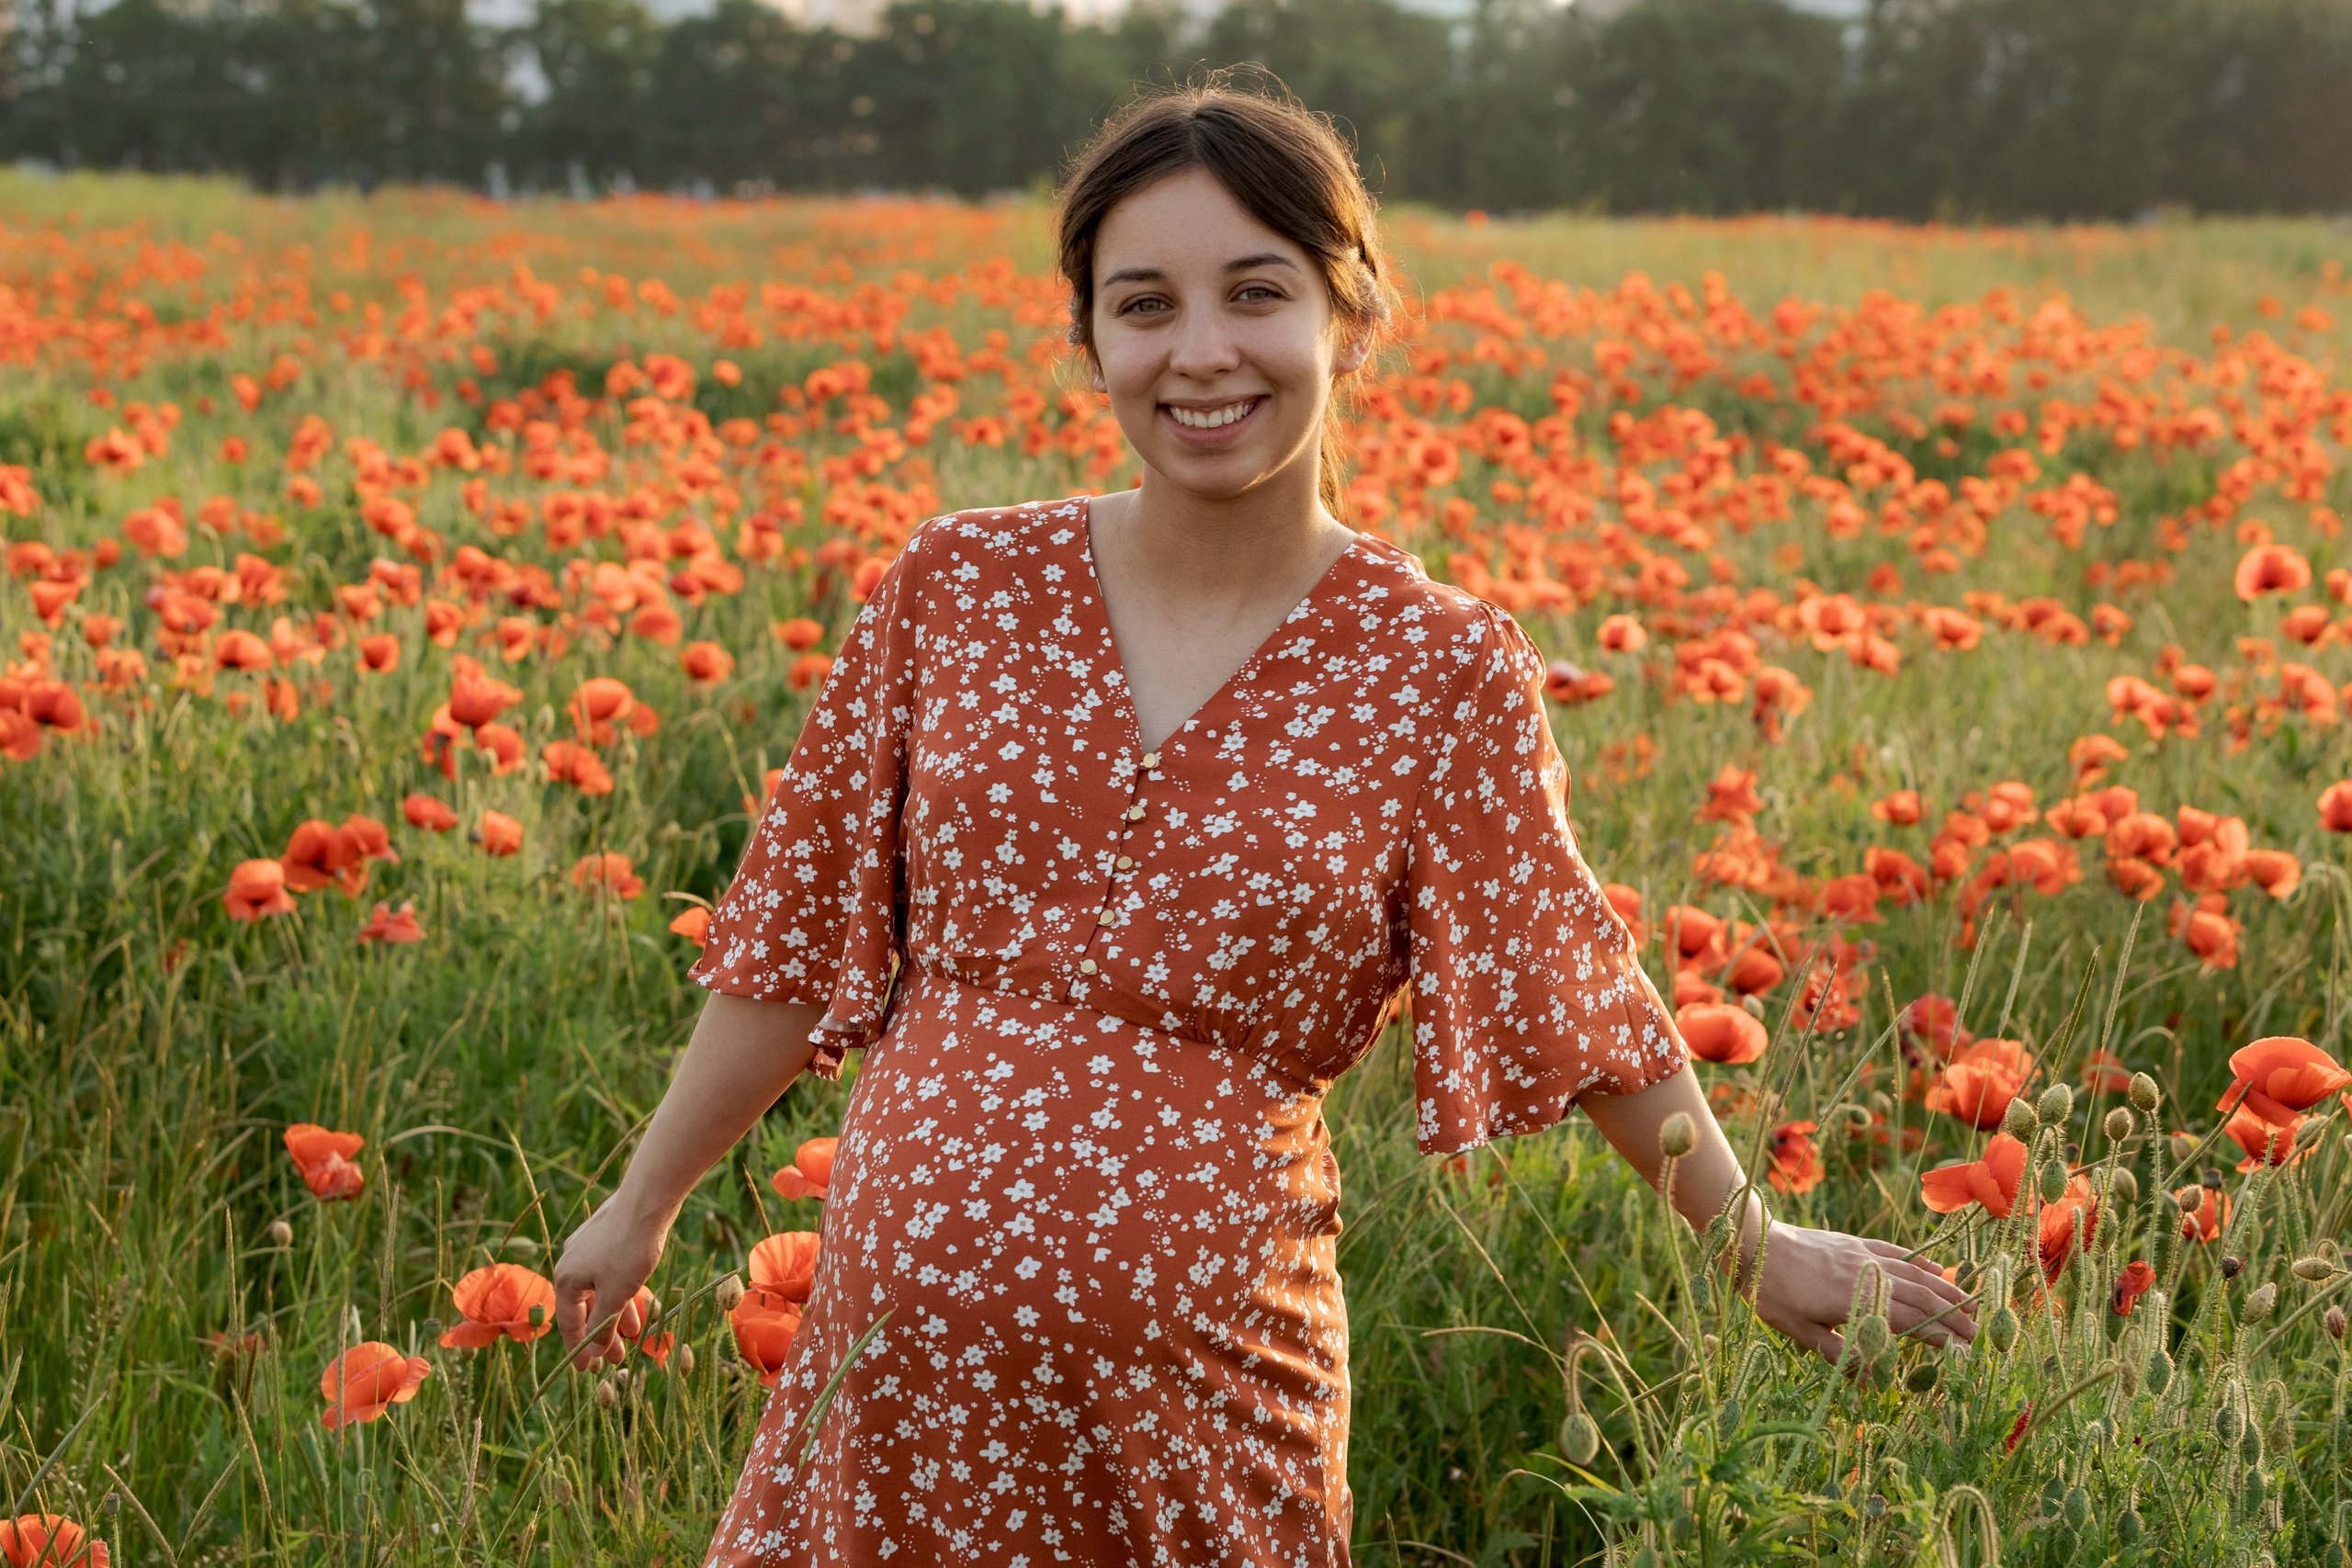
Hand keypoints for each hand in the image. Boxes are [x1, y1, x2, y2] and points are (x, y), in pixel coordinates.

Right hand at [553, 1191, 667, 1371]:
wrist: (647, 1201)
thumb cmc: (629, 1250)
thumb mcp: (616, 1295)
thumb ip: (603, 1324)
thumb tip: (593, 1351)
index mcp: (566, 1279)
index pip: (569, 1323)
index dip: (579, 1349)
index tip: (587, 1371)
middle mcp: (572, 1263)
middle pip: (586, 1308)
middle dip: (602, 1334)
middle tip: (617, 1358)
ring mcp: (589, 1248)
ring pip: (601, 1291)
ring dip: (616, 1314)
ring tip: (635, 1335)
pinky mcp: (607, 1238)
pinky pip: (611, 1275)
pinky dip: (622, 1293)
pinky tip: (640, 1303)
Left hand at [1749, 1222, 1975, 1366]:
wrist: (1754, 1244)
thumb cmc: (1771, 1293)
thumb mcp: (1799, 1332)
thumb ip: (1836, 1354)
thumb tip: (1868, 1379)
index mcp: (1855, 1302)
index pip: (1908, 1322)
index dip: (1937, 1336)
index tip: (1962, 1351)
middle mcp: (1867, 1277)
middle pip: (1920, 1298)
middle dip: (1952, 1316)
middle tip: (1978, 1334)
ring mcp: (1863, 1256)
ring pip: (1914, 1273)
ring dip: (1945, 1288)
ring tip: (1971, 1304)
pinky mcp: (1853, 1243)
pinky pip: (1893, 1251)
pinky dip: (1918, 1261)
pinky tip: (1936, 1268)